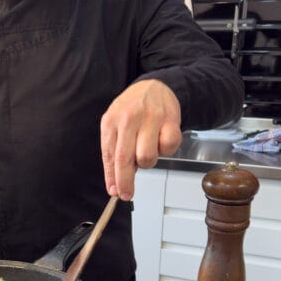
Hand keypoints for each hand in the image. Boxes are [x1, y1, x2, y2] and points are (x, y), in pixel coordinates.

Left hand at [100, 79, 181, 199]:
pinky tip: (160, 141)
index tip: (115, 192)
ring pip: (147, 157)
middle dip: (126, 181)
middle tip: (127, 193)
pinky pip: (169, 148)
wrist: (154, 87)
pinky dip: (166, 151)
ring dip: (147, 162)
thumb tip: (113, 185)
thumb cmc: (132, 110)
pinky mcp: (171, 120)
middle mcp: (129, 118)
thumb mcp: (114, 126)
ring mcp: (151, 118)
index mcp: (111, 121)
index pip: (109, 155)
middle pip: (125, 159)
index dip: (112, 178)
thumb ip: (112, 155)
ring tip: (146, 150)